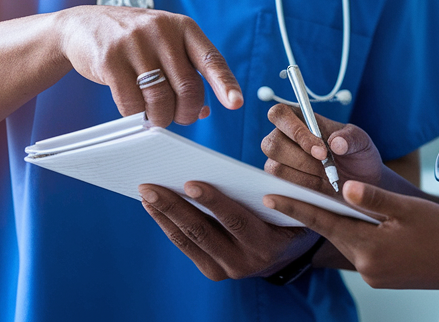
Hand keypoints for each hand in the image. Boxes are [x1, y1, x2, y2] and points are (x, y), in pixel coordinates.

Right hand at [56, 5, 242, 127]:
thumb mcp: (163, 44)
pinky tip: (133, 109)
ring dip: (160, 117)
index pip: (211, 58)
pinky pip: (131, 102)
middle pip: (187, 86)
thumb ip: (185, 70)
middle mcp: (161, 31)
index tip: (235, 103)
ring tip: (155, 117)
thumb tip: (204, 110)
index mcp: (182, 26)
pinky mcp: (110, 59)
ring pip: (160, 98)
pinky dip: (135, 114)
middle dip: (186, 112)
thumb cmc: (132, 41)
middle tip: (179, 118)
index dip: (225, 83)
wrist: (82, 25)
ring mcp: (134, 43)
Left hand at [140, 181, 317, 279]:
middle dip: (174, 207)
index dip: (213, 202)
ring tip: (147, 192)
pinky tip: (154, 207)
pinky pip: (186, 246)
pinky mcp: (212, 271)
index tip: (190, 183)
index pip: (236, 220)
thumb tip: (228, 168)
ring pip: (189, 239)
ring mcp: (226, 269)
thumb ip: (270, 190)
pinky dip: (167, 224)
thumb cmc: (289, 216)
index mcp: (267, 244)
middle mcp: (245, 261)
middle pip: (202, 231)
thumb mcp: (292, 204)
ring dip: (164, 214)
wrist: (289, 254)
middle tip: (150, 186)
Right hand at [262, 105, 383, 193]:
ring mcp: (279, 162)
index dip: (294, 131)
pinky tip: (321, 189)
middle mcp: (283, 138)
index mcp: (299, 118)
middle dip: (301, 159)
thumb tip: (336, 143)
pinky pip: (280, 188)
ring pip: (275, 168)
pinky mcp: (281, 184)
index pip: (279, 114)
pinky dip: (303, 190)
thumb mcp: (362, 142)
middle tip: (326, 167)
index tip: (321, 151)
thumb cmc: (357, 155)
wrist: (361, 183)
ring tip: (327, 177)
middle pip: (271, 144)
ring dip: (304, 176)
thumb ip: (351, 138)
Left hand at [264, 181, 438, 290]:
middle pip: (333, 231)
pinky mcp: (382, 278)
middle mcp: (366, 266)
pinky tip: (367, 222)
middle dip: (317, 211)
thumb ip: (374, 198)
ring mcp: (373, 275)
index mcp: (369, 247)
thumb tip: (344, 186)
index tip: (269, 196)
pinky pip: (362, 250)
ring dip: (343, 221)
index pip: (323, 222)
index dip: (295, 207)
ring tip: (339, 200)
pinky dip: (359, 234)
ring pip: (349, 240)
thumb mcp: (408, 209)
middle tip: (293, 190)